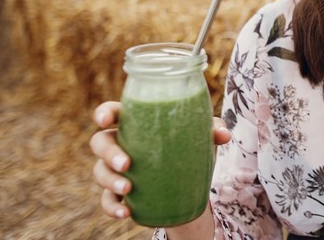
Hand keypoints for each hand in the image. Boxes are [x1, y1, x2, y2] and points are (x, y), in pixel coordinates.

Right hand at [89, 101, 231, 219]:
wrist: (189, 185)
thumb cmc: (189, 148)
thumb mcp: (201, 137)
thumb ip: (212, 129)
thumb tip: (223, 134)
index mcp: (135, 124)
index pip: (113, 112)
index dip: (104, 113)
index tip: (103, 119)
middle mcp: (121, 144)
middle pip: (101, 142)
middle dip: (109, 153)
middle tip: (127, 163)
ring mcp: (117, 170)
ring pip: (100, 172)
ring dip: (111, 180)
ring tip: (128, 189)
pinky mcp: (119, 193)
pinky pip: (107, 200)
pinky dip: (113, 207)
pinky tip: (126, 211)